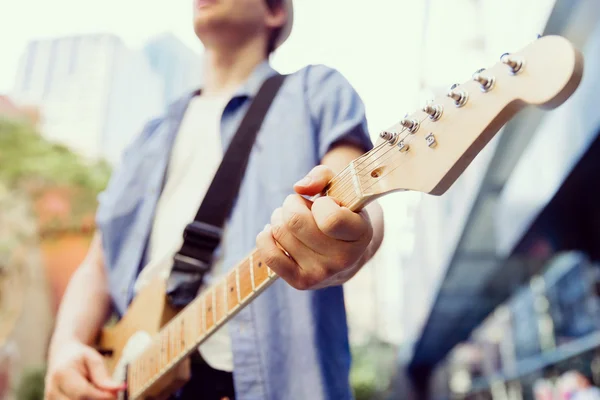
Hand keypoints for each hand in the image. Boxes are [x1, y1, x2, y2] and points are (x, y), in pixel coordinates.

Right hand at [45, 341, 124, 399]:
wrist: (61, 356)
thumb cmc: (80, 357)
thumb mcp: (93, 359)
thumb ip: (103, 376)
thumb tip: (118, 388)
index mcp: (62, 374)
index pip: (83, 392)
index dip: (101, 395)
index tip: (116, 393)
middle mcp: (53, 389)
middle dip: (97, 399)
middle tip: (111, 394)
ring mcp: (50, 399)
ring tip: (99, 392)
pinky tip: (91, 395)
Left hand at [256, 165, 372, 289]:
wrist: (351, 252)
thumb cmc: (344, 212)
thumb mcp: (342, 189)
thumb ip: (323, 176)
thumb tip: (299, 187)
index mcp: (361, 234)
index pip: (330, 218)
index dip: (321, 204)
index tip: (326, 203)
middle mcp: (343, 259)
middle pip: (295, 221)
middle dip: (292, 204)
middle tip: (301, 205)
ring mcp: (322, 274)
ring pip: (280, 232)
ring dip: (280, 217)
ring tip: (294, 220)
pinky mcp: (302, 283)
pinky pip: (269, 256)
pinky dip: (265, 237)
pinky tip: (275, 231)